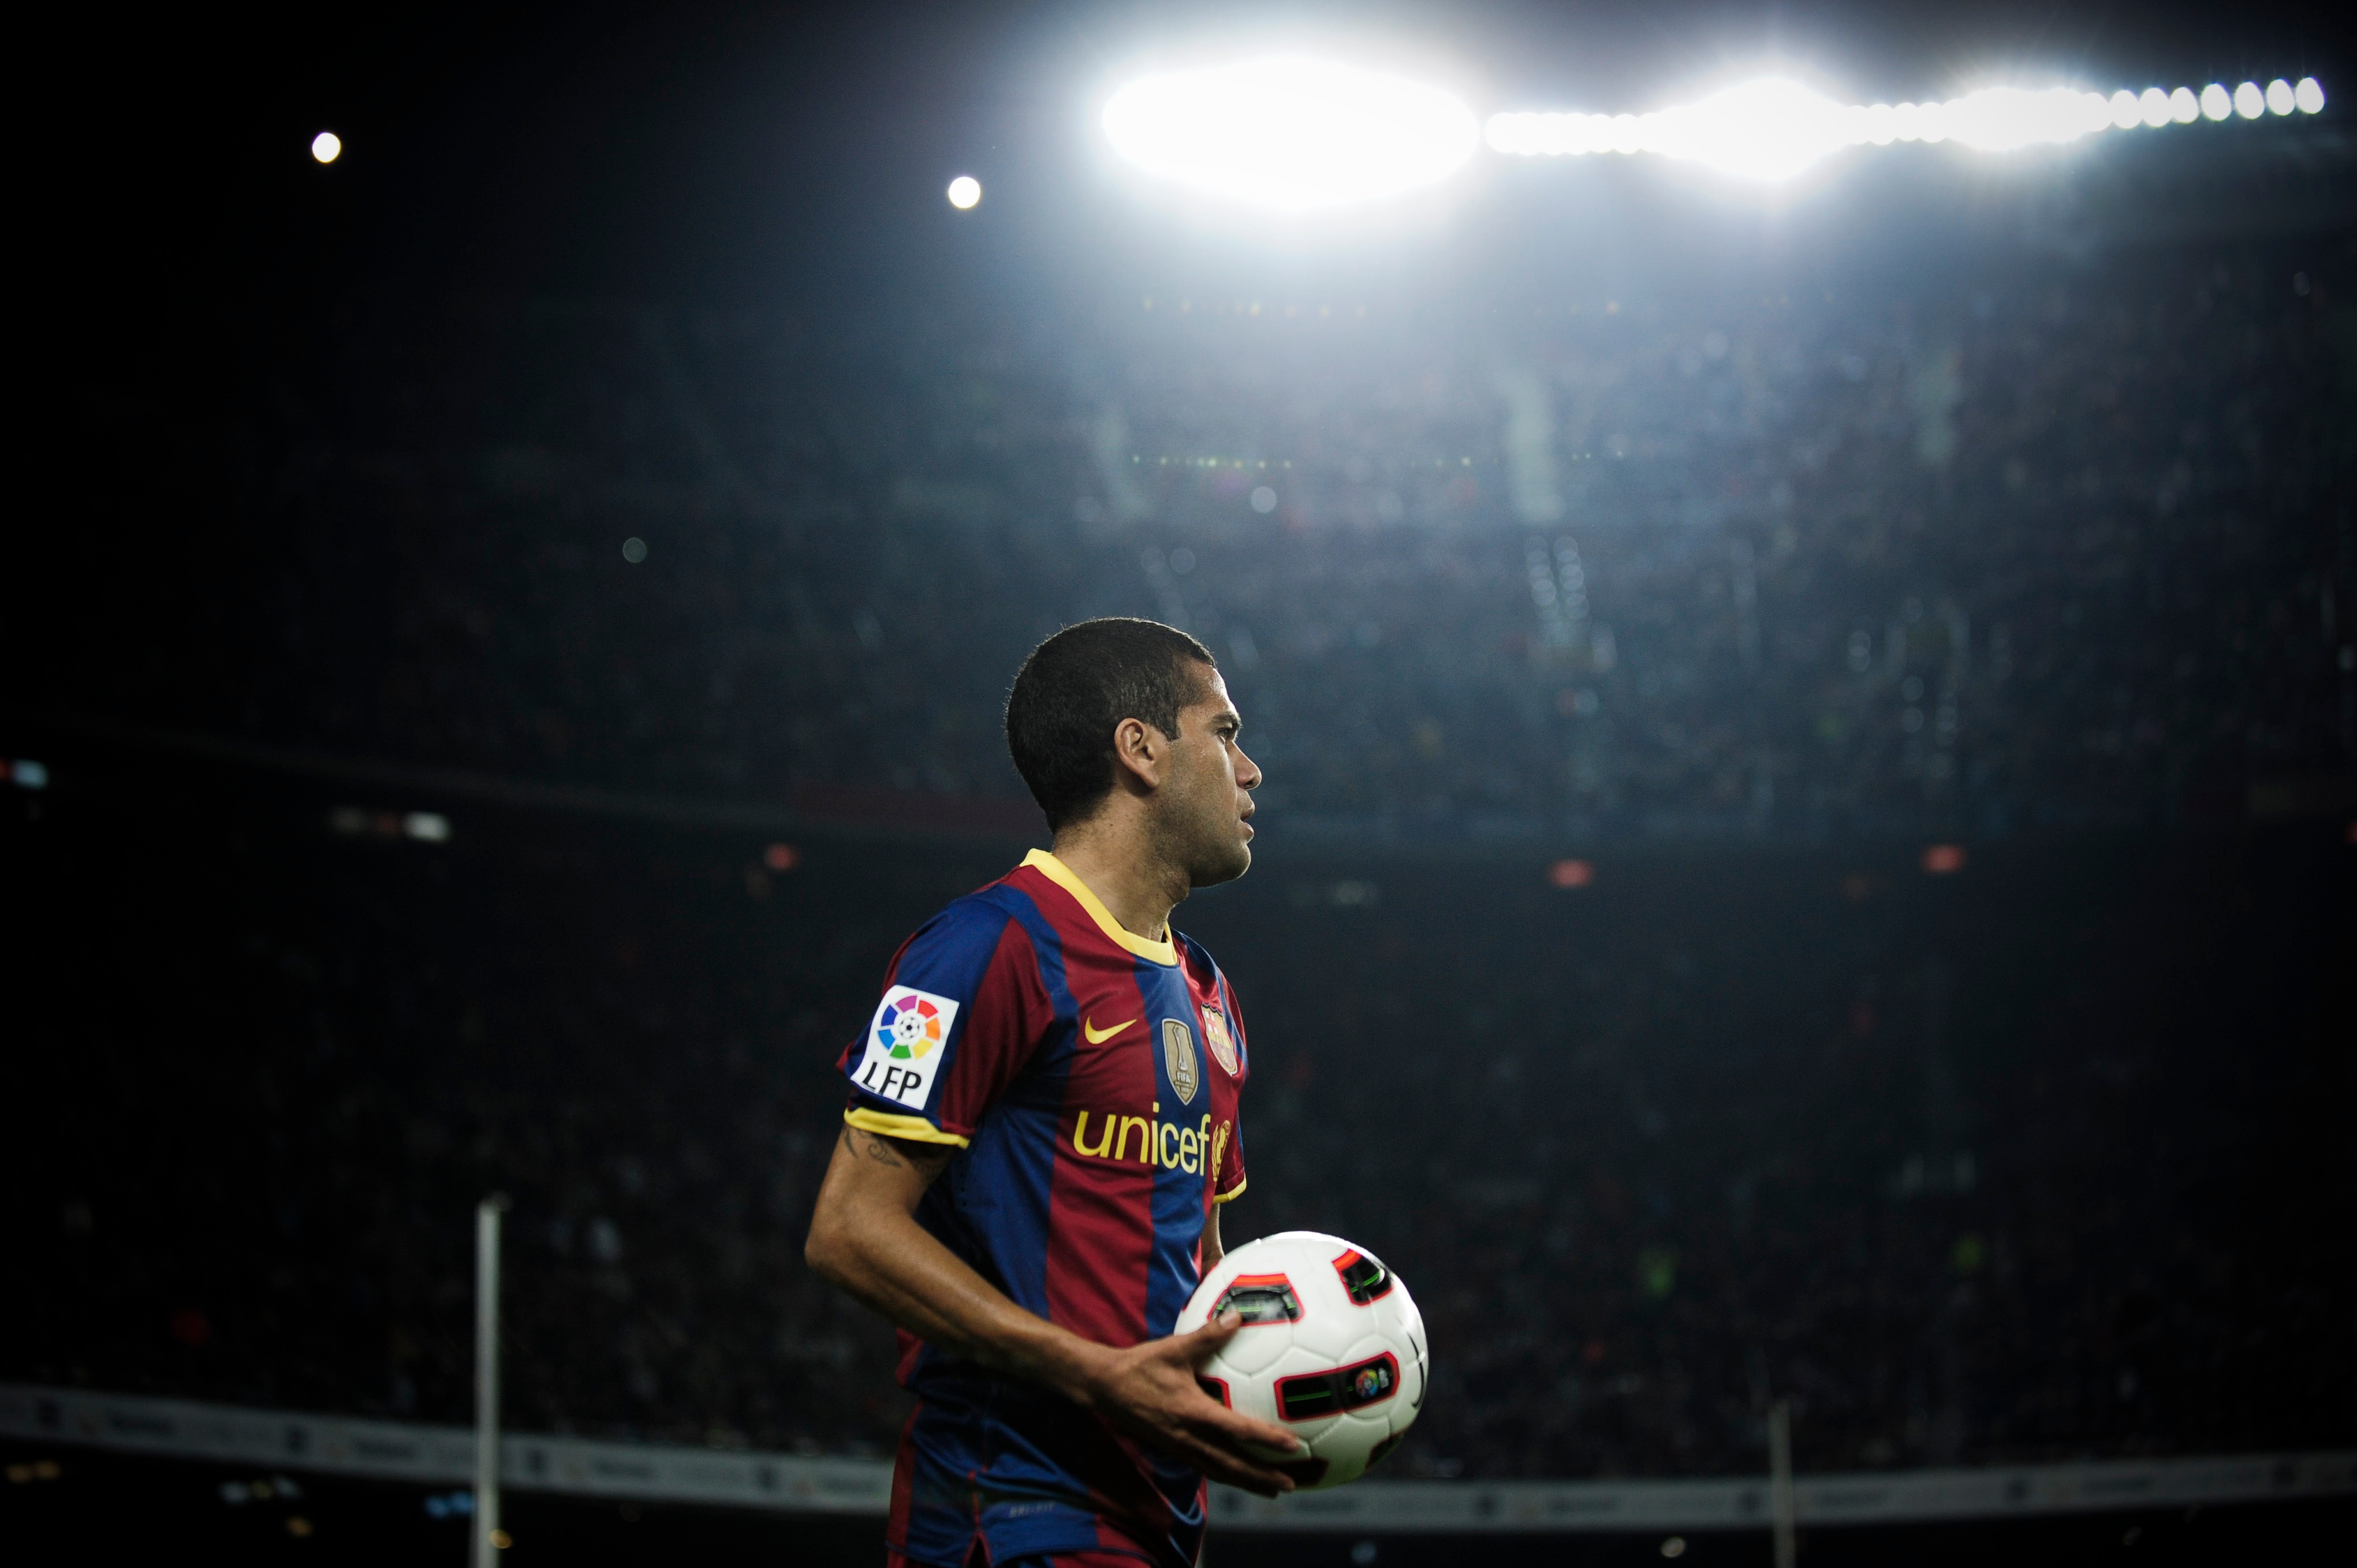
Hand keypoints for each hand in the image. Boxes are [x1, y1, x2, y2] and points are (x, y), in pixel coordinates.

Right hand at [1077, 1311, 1308, 1496]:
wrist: (1105, 1387)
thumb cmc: (1140, 1366)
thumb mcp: (1174, 1348)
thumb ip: (1208, 1335)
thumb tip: (1238, 1317)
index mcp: (1192, 1412)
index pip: (1237, 1430)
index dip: (1266, 1439)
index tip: (1293, 1446)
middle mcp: (1189, 1437)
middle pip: (1232, 1465)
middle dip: (1263, 1477)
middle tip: (1292, 1484)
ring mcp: (1180, 1447)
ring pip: (1220, 1472)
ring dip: (1248, 1482)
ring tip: (1273, 1490)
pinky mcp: (1173, 1450)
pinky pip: (1206, 1468)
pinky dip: (1227, 1475)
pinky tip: (1239, 1476)